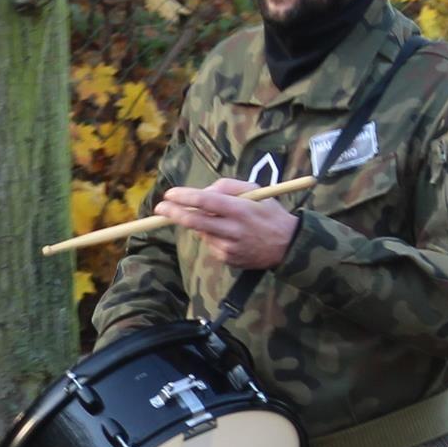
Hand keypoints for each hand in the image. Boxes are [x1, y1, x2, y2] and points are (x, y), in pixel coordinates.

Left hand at [156, 177, 300, 270]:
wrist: (287, 245)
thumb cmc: (268, 213)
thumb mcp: (254, 191)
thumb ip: (227, 187)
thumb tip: (202, 192)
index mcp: (240, 209)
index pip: (205, 201)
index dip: (184, 197)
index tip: (169, 194)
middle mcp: (234, 230)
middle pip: (195, 221)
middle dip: (174, 214)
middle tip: (160, 208)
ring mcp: (230, 247)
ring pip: (202, 233)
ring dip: (200, 224)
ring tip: (219, 220)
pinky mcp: (229, 259)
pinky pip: (211, 245)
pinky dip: (212, 237)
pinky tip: (229, 235)